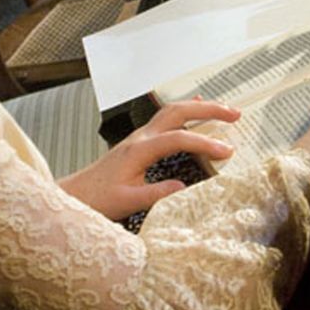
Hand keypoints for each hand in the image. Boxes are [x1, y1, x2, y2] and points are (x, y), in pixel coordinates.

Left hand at [61, 99, 240, 221]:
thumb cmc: (97, 199)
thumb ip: (156, 194)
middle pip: (178, 112)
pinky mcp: (139, 141)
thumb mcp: (127, 202)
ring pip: (172, 111)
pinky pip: (166, 119)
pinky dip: (185, 112)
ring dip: (199, 109)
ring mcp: (139, 136)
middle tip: (235, 114)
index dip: (205, 143)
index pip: (179, 139)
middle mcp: (139, 137)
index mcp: (139, 150)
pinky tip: (194, 107)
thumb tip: (184, 188)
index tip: (228, 151)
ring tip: (224, 110)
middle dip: (208, 110)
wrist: (74, 195)